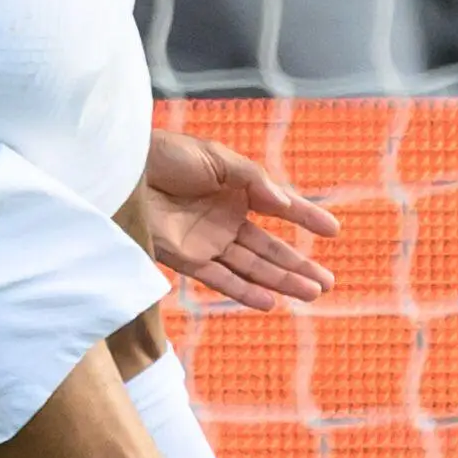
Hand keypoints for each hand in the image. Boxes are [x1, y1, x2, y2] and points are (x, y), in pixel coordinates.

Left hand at [141, 130, 338, 311]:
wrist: (124, 171)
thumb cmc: (167, 155)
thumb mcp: (217, 158)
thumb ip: (253, 181)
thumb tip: (284, 204)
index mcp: (235, 188)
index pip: (278, 206)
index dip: (305, 217)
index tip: (333, 231)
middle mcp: (225, 218)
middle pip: (268, 247)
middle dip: (297, 265)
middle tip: (327, 283)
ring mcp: (207, 240)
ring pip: (251, 266)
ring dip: (280, 281)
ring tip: (311, 294)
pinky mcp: (186, 258)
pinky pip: (220, 278)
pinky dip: (244, 290)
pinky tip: (269, 302)